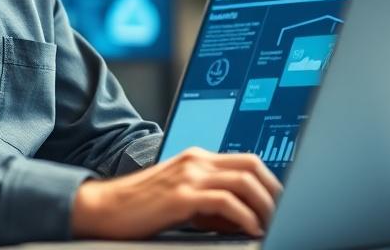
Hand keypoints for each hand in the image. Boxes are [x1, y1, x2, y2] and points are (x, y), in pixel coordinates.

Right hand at [71, 147, 281, 239]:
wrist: (104, 209)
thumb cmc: (141, 208)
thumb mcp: (182, 200)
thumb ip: (211, 203)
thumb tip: (245, 218)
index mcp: (197, 158)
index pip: (246, 160)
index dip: (270, 181)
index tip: (281, 203)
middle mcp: (196, 160)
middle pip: (252, 165)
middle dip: (274, 191)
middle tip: (286, 214)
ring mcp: (188, 175)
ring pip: (243, 181)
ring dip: (264, 204)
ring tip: (271, 224)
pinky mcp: (180, 196)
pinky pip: (224, 201)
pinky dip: (244, 216)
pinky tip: (249, 230)